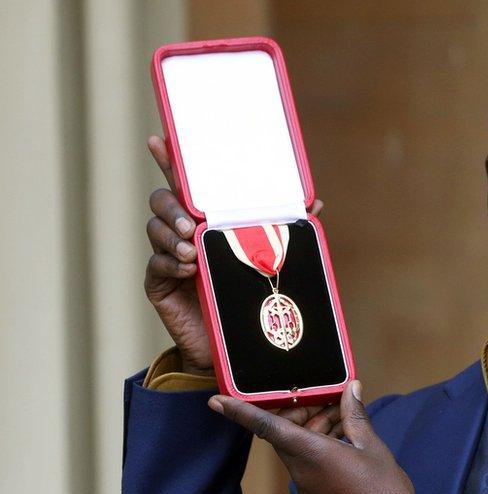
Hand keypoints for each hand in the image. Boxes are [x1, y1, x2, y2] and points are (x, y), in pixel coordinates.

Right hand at [143, 135, 323, 374]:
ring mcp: (168, 256)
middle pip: (163, 201)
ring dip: (173, 237)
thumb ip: (288, 229)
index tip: (159, 140)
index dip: (171, 160)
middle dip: (173, 208)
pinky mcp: (159, 282)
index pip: (186, 183)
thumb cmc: (252, 294)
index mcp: (208, 219)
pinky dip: (172, 264)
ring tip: (193, 252)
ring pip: (156, 230)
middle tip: (192, 226)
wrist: (236, 344)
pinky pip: (157, 265)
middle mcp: (184, 231)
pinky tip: (189, 269)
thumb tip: (316, 203)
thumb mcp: (272, 258)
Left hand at [208, 381, 420, 493]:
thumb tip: (351, 388)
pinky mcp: (315, 491)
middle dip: (302, 410)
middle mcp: (301, 469)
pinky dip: (320, 442)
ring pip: (297, 443)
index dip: (240, 412)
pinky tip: (346, 436)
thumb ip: (355, 415)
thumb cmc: (383, 490)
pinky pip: (307, 458)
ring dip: (316, 425)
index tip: (216, 402)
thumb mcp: (371, 445)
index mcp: (311, 454)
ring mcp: (307, 483)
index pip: (266, 427)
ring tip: (347, 418)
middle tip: (331, 400)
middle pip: (285, 430)